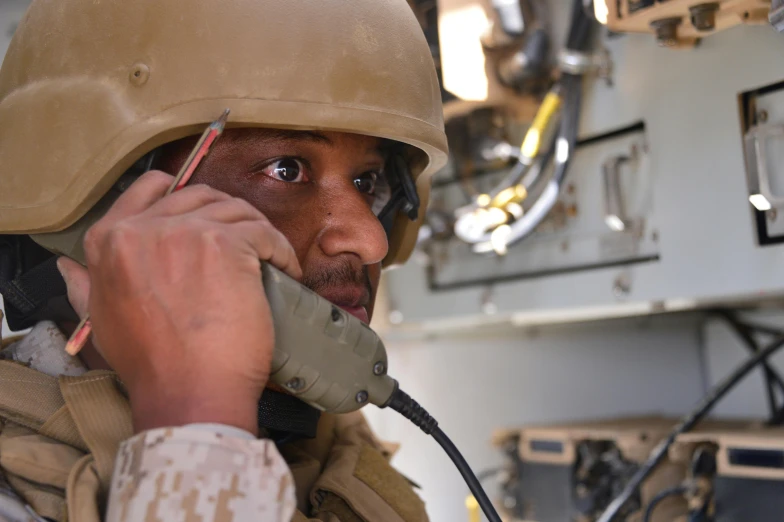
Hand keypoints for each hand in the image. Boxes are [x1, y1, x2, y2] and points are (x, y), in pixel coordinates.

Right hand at [57, 170, 300, 435]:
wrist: (188, 392)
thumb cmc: (151, 365)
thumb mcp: (101, 322)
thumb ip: (85, 286)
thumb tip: (69, 267)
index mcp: (109, 240)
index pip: (150, 187)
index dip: (184, 194)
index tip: (207, 215)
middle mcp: (144, 228)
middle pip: (200, 197)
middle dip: (228, 216)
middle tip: (247, 242)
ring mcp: (187, 233)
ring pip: (236, 211)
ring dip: (258, 232)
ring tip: (270, 258)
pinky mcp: (227, 246)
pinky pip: (265, 233)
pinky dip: (281, 249)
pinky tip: (286, 269)